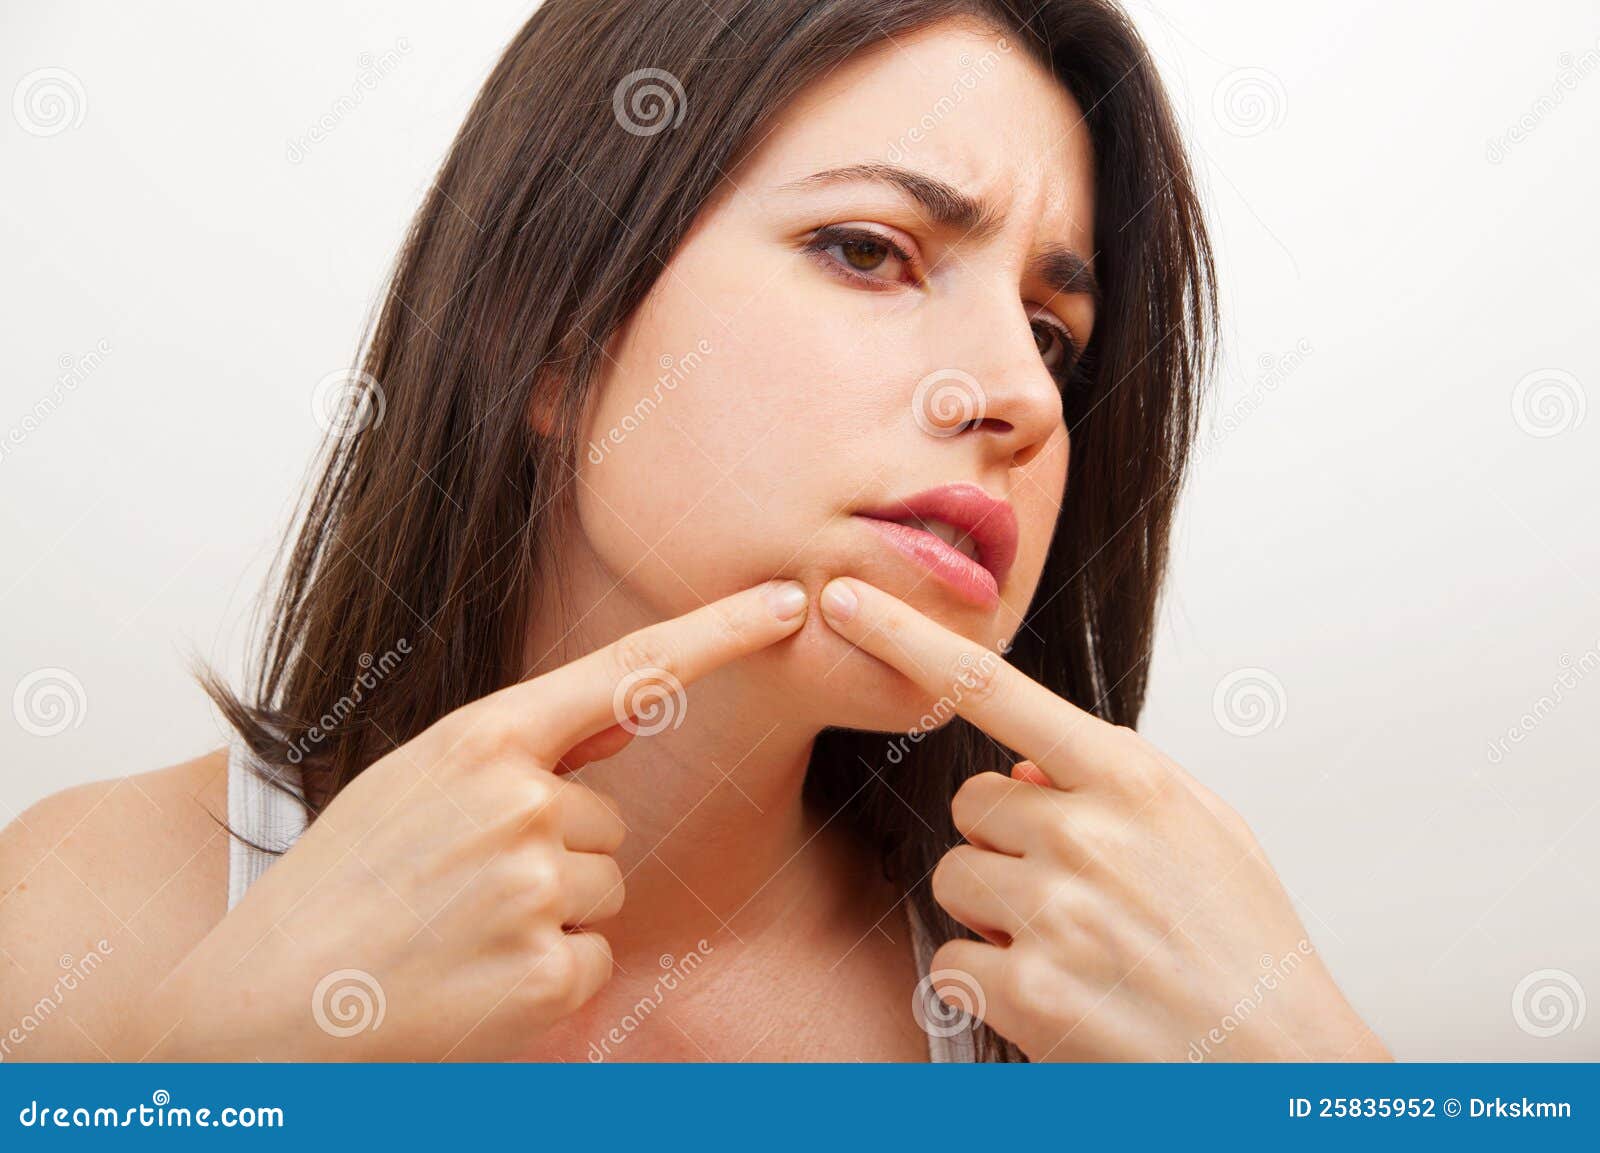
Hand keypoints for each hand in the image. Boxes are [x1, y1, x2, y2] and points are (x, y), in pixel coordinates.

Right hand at [118, 579, 809, 1060]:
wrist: (261, 1011)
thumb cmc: (337, 888)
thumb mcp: (413, 786)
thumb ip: (521, 750)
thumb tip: (624, 715)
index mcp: (481, 740)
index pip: (627, 672)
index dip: (717, 633)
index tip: (785, 603)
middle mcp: (520, 803)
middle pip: (609, 821)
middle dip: (556, 855)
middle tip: (461, 891)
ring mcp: (535, 888)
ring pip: (605, 888)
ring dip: (552, 916)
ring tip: (460, 934)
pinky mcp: (547, 972)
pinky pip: (594, 958)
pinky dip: (548, 977)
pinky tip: (476, 983)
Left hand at [818, 577, 1387, 1062]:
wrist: (1282, 1063)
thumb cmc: (1242, 944)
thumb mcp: (1204, 829)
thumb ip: (1112, 778)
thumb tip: (1019, 765)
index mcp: (1133, 779)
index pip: (994, 687)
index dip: (907, 639)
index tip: (847, 600)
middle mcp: (1088, 833)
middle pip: (969, 805)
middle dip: (1003, 844)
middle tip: (1074, 892)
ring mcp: (1056, 912)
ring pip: (956, 880)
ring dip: (995, 915)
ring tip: (1077, 948)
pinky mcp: (1030, 991)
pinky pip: (953, 963)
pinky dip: (989, 985)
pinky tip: (1058, 998)